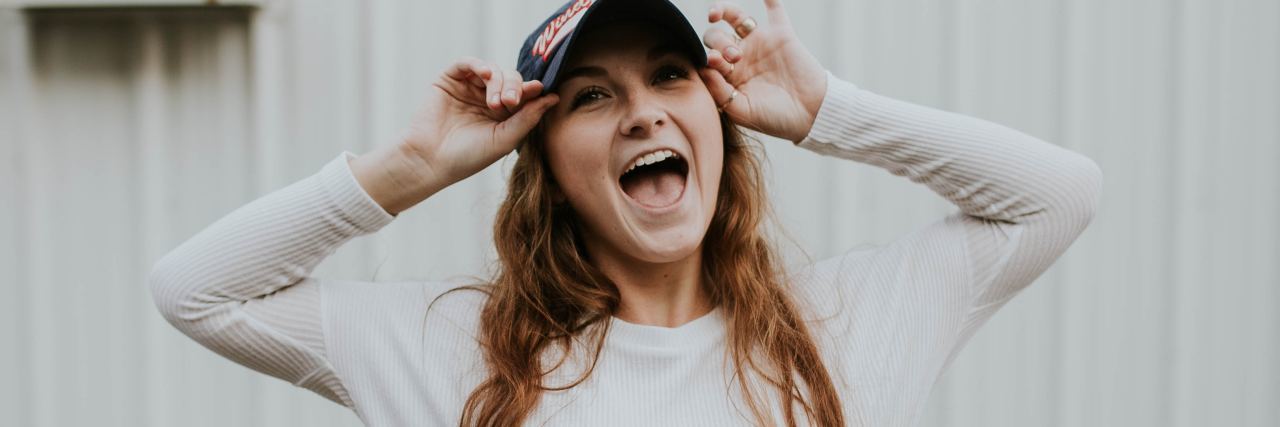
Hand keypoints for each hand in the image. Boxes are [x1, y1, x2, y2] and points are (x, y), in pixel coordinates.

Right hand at [401, 58, 558, 187]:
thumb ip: (528, 118)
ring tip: (495, 102)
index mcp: (503, 114)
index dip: (531, 90)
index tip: (538, 90)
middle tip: (510, 102)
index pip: (523, 94)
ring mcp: (468, 88)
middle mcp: (487, 98)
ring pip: (492, 70)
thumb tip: (553, 97)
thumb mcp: (506, 139)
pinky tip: (485, 73)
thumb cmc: (469, 156)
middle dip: (514, 87)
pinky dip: (478, 64)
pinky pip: (466, 63)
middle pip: (510, 78)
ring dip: (498, 81)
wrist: (431, 161)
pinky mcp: (449, 80)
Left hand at [698, 0, 827, 142]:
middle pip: (717, 38)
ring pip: (735, 19)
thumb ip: (719, 92)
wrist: (811, 115)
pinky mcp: (781, 34)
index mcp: (728, 76)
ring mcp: (759, 43)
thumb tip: (702, 68)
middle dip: (719, 43)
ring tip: (716, 14)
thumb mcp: (742, 111)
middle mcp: (740, 57)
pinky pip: (774, 10)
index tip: (715, 63)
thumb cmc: (775, 119)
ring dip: (723, 12)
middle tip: (735, 58)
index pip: (707, 59)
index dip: (706, 58)